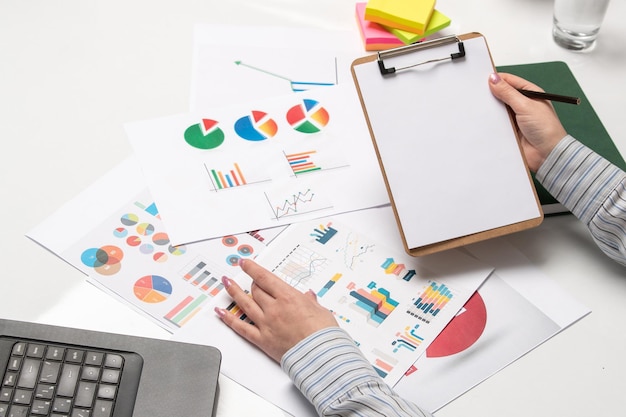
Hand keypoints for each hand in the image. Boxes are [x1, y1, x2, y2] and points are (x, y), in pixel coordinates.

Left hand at [215, 259, 338, 362]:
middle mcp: (274, 308)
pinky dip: (229, 319)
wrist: (321, 356)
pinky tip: (221, 312)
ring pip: (245, 304)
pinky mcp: (262, 340)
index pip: (265, 278)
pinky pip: (241, 327)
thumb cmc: (324, 334)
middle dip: (251, 284)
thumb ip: (311, 302)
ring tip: (227, 284)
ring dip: (234, 292)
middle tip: (249, 280)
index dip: (252, 268)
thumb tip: (309, 296)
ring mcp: (266, 324)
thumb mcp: (321, 311)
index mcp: (288, 298)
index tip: (245, 263)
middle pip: (256, 291)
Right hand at [489, 72, 567, 171]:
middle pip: (503, 95)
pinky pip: (496, 123)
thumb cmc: (545, 128)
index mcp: (530, 94)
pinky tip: (483, 120)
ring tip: (479, 107)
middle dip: (491, 94)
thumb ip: (508, 92)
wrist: (547, 154)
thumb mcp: (525, 105)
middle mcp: (522, 105)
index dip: (497, 79)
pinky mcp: (509, 130)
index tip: (483, 80)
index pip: (510, 81)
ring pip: (498, 110)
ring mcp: (515, 118)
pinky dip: (490, 122)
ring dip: (490, 109)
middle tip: (477, 93)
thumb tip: (494, 79)